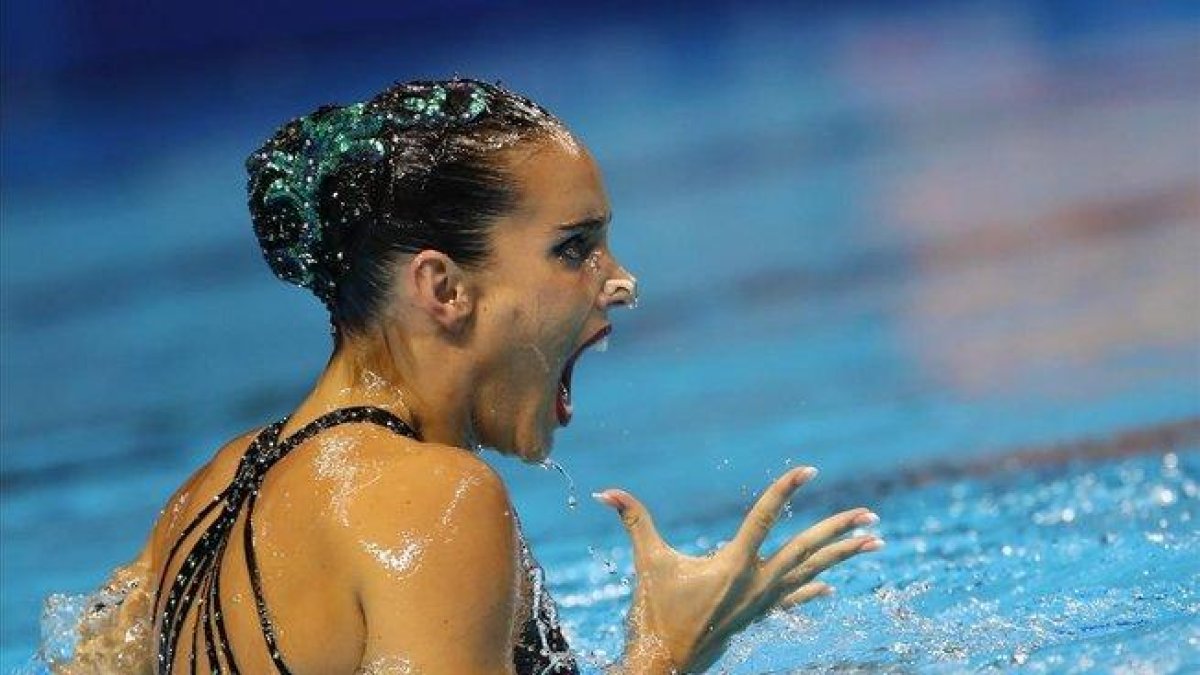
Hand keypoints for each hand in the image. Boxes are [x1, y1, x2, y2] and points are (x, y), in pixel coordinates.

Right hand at [594, 467, 881, 672]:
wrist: (666, 665)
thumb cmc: (656, 614)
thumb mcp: (647, 563)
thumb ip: (633, 521)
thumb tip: (605, 492)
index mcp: (734, 565)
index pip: (765, 517)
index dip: (785, 490)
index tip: (808, 470)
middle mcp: (757, 582)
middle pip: (807, 550)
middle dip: (841, 531)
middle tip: (872, 516)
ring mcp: (762, 601)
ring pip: (811, 572)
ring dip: (842, 556)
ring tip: (874, 542)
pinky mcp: (757, 614)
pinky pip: (793, 598)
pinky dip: (813, 588)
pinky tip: (832, 586)